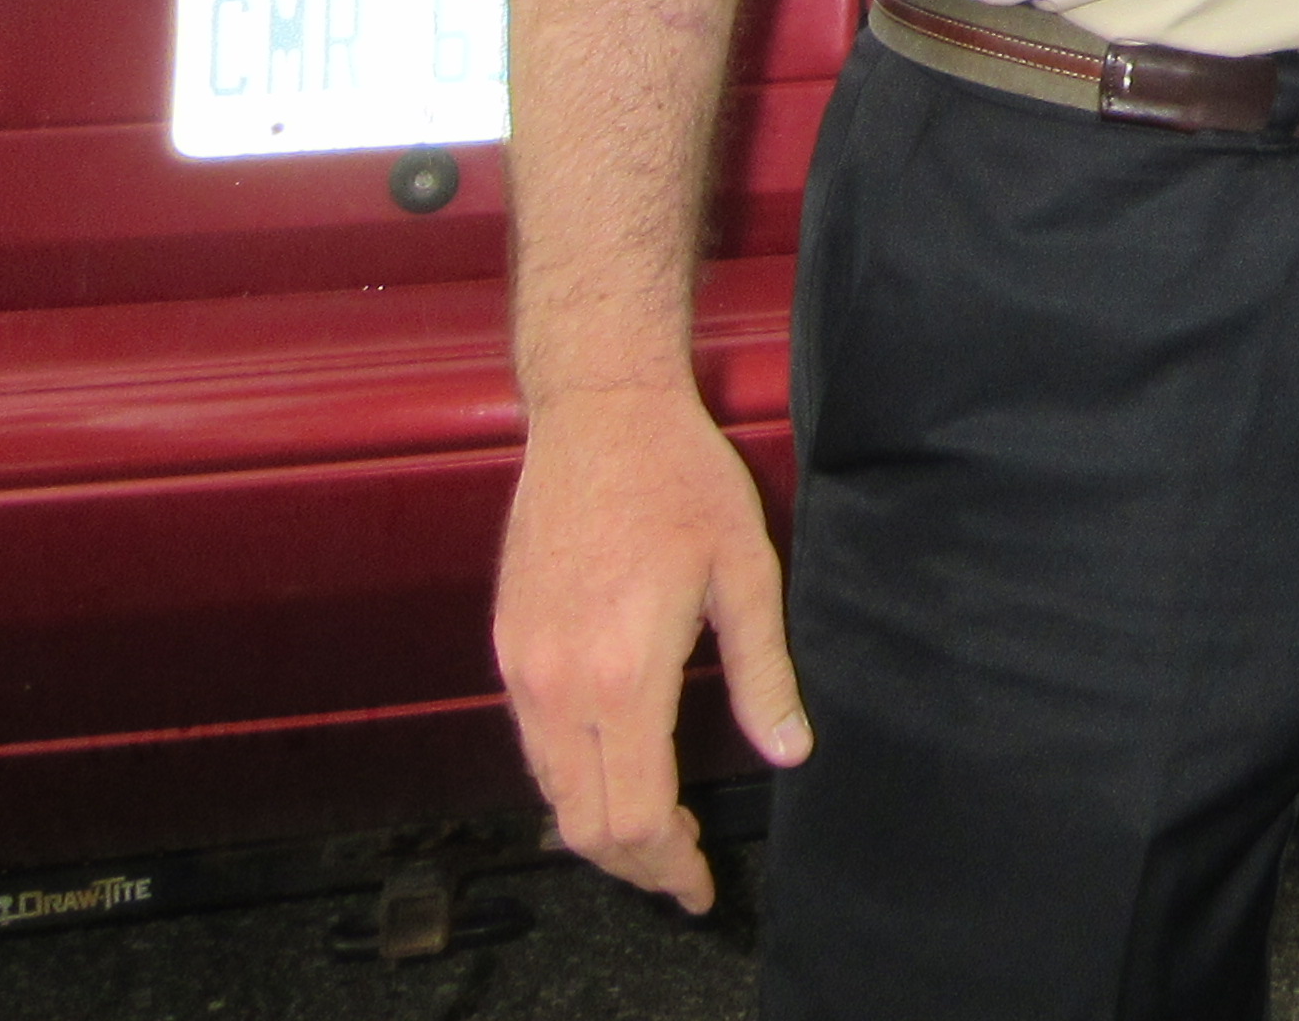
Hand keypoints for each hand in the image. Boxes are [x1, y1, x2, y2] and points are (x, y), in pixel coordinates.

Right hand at [495, 383, 811, 911]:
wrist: (598, 415)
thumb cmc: (681, 480)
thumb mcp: (747, 571)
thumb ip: (764, 672)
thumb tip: (790, 749)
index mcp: (623, 674)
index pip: (632, 816)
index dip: (667, 865)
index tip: (700, 882)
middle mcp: (558, 684)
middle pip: (582, 823)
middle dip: (634, 863)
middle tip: (684, 870)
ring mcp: (523, 667)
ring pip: (549, 791)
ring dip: (600, 827)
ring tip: (658, 830)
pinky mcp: (508, 645)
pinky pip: (533, 744)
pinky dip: (571, 780)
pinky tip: (617, 769)